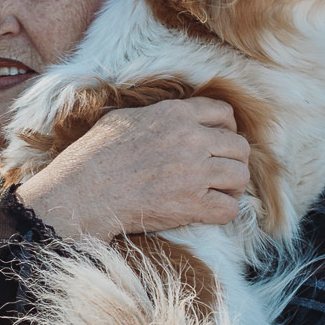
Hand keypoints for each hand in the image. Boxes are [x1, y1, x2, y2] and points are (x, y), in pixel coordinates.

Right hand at [16, 97, 249, 240]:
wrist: (84, 191)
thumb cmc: (95, 154)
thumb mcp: (125, 118)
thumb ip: (156, 115)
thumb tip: (167, 117)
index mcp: (176, 114)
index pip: (224, 113)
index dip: (227, 128)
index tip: (219, 141)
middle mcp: (192, 140)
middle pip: (240, 146)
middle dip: (233, 158)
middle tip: (221, 170)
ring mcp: (195, 173)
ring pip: (240, 176)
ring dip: (233, 185)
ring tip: (219, 191)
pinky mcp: (192, 205)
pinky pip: (230, 209)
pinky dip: (224, 211)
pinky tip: (210, 210)